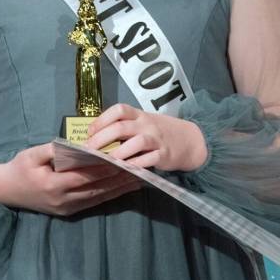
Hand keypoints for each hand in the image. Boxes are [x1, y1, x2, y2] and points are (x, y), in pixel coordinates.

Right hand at [0, 143, 140, 215]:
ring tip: (139, 178)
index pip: (86, 174)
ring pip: (99, 197)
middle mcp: (64, 199)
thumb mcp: (32, 154)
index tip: (124, 158)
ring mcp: (67, 207)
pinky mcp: (69, 212)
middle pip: (97, 187)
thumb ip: (53, 150)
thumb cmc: (18, 168)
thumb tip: (76, 146)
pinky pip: (93, 202)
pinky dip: (110, 195)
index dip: (106, 167)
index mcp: (54, 184)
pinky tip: (123, 189)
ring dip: (120, 188)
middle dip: (120, 178)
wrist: (4, 191)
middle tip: (140, 167)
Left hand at [85, 104, 207, 171]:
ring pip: (136, 142)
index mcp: (139, 115)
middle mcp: (147, 124)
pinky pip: (149, 159)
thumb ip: (124, 126)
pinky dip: (136, 164)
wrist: (189, 140)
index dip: (102, 119)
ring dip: (118, 152)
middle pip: (121, 127)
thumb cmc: (159, 132)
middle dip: (102, 138)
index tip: (89, 132)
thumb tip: (96, 136)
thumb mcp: (143, 123)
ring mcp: (156, 139)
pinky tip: (126, 169)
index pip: (119, 110)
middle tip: (89, 150)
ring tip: (106, 161)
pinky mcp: (164, 154)